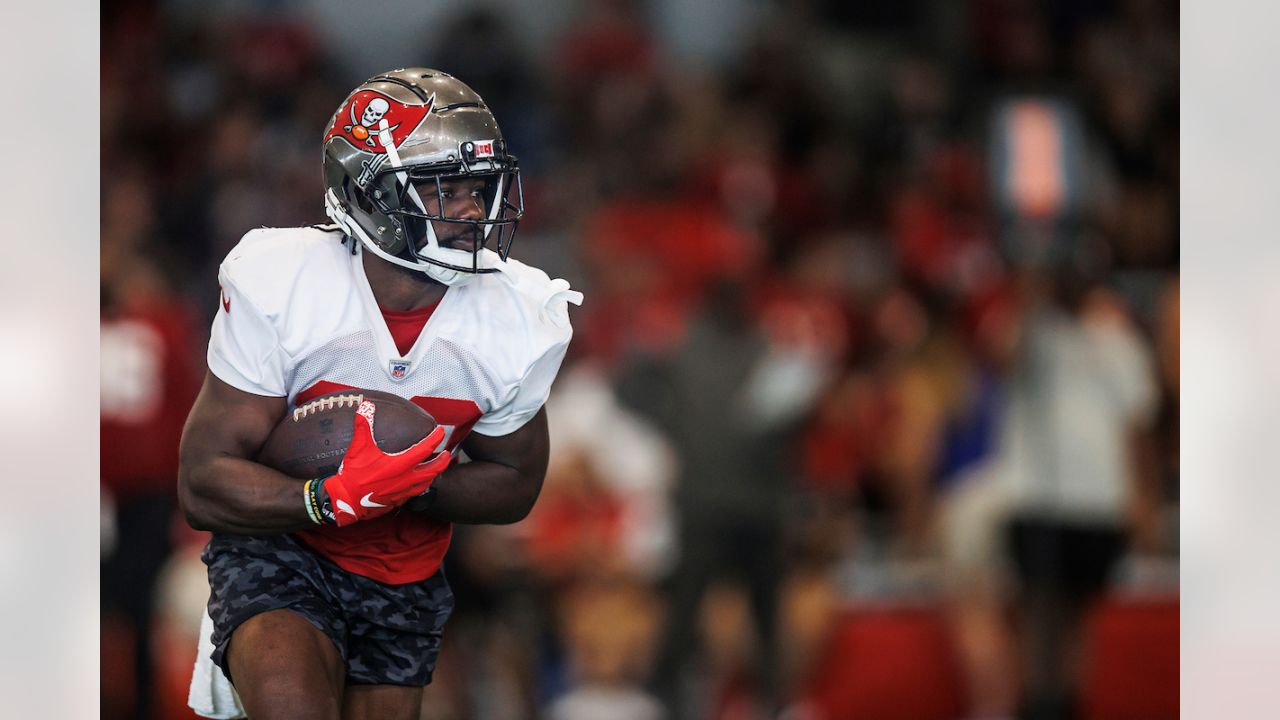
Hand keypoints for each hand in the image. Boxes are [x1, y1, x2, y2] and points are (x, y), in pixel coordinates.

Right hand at [313, 399, 450, 526]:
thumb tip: (366, 405)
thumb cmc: (354, 474)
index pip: (425, 449)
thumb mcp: (359, 447)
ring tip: (436, 468)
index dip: (434, 438)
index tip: (439, 431)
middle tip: (447, 454)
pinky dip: (420, 486)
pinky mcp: (397, 501)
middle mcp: (406, 479)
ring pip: (425, 483)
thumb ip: (363, 425)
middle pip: (433, 470)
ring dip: (433, 474)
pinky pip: (414, 493)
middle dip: (442, 461)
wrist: (346, 500)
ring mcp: (403, 492)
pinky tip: (417, 483)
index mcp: (400, 464)